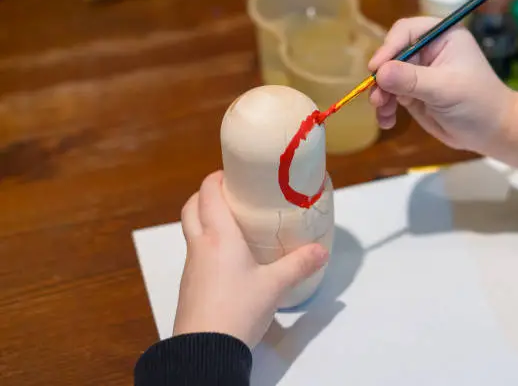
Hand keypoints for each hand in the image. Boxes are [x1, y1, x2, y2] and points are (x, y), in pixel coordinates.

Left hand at [173, 171, 328, 348]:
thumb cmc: (239, 308)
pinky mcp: (190, 284)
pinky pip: (196, 252)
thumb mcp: (274, 286)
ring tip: (234, 224)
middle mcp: (200, 245)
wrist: (205, 349)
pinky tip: (229, 258)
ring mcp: (191, 266)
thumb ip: (299, 265)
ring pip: (191, 229)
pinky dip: (207, 243)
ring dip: (205, 218)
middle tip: (232, 195)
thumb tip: (321, 251)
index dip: (217, 178)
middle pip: (192, 207)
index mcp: (218, 236)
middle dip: (207, 194)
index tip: (234, 174)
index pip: (208, 193)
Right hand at [369, 16, 517, 154]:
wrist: (491, 132)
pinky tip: (388, 122)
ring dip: (381, 95)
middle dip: (382, 77)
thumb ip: (412, 80)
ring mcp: (418, 73)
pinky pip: (390, 96)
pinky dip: (385, 109)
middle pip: (391, 56)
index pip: (405, 32)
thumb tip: (379, 73)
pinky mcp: (412, 93)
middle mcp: (427, 51)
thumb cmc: (478, 103)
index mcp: (441, 37)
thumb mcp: (445, 89)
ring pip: (387, 78)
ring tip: (384, 113)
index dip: (388, 48)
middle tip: (377, 98)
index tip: (376, 68)